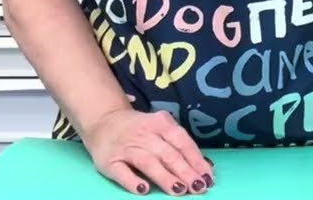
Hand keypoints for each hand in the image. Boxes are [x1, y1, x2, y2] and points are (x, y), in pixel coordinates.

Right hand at [82, 108, 213, 195]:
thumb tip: (206, 166)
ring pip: (148, 162)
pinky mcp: (110, 161)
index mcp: (161, 124)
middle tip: (198, 187)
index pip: (182, 142)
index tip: (208, 176)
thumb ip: (180, 146)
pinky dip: (133, 182)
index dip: (196, 160)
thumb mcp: (162, 129)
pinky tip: (144, 190)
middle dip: (185, 171)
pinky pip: (122, 173)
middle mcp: (144, 134)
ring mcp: (126, 148)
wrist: (104, 121)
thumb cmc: (141, 129)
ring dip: (165, 177)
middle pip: (168, 154)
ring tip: (179, 190)